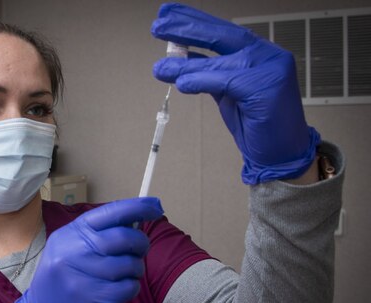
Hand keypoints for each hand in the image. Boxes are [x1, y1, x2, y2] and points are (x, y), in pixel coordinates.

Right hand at [13, 197, 163, 302]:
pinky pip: (129, 287)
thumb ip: (97, 234)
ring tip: (125, 274)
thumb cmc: (63, 280)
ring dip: (136, 269)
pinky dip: (131, 288)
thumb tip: (135, 221)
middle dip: (141, 242)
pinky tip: (120, 291)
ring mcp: (83, 276)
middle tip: (141, 249)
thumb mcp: (69, 249)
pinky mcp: (95, 299)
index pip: (109, 213)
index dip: (137, 207)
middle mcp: (73, 251)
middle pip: (123, 237)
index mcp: (70, 233)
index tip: (156, 207)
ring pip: (130, 264)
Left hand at [151, 3, 319, 183]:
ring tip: (160, 67)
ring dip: (185, 64)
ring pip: (220, 61)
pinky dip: (201, 80)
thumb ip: (208, 73)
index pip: (222, 30)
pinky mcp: (266, 87)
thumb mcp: (226, 92)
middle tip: (158, 26)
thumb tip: (179, 59)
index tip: (167, 14)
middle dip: (187, 28)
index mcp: (257, 52)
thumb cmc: (257, 122)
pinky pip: (225, 80)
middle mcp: (265, 55)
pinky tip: (182, 83)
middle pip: (222, 35)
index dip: (193, 21)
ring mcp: (270, 69)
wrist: (282, 152)